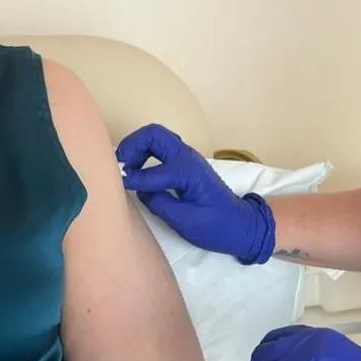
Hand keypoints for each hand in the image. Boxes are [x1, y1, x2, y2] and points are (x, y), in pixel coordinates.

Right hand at [115, 123, 276, 264]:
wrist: (241, 224)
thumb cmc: (217, 226)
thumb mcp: (186, 221)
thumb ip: (159, 203)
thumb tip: (139, 190)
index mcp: (189, 171)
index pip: (152, 170)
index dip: (133, 179)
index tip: (118, 187)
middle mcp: (187, 157)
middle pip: (153, 134)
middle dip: (131, 146)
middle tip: (119, 166)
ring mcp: (187, 157)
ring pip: (156, 137)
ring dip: (137, 147)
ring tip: (126, 169)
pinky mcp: (184, 163)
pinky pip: (160, 148)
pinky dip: (144, 153)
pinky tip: (137, 171)